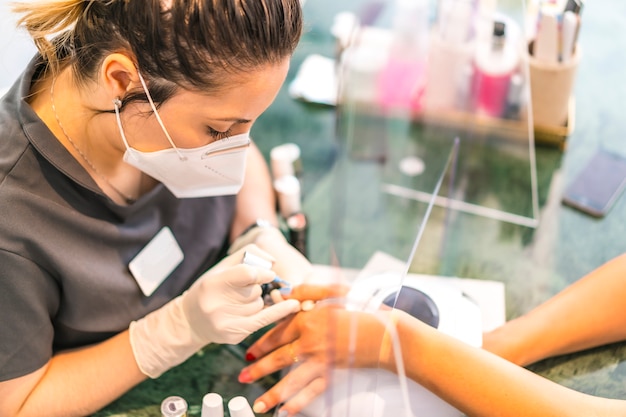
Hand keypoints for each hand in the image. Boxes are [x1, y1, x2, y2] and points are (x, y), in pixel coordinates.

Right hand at [129, 245, 300, 377]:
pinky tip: (293, 305)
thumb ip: (247, 255)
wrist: (191, 321)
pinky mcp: (234, 335)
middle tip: (241, 292)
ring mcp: (225, 322)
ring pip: (259, 305)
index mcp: (211, 283)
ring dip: (256, 301)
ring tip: (238, 303)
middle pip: (255, 291)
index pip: (247, 274)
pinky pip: (264, 320)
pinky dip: (279, 312)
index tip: (269, 274)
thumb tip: (273, 261)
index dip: (262, 273)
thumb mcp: (221, 267)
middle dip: (255, 289)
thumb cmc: (210, 289)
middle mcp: (216, 305)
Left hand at [238, 303, 391, 415]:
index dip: (262, 343)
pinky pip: (312, 391)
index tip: (249, 351)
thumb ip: (305, 290)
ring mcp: (321, 359)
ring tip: (258, 404)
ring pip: (291, 379)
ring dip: (273, 393)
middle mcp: (311, 340)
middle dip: (259, 368)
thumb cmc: (360, 309)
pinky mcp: (332, 372)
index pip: (278, 332)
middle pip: (279, 357)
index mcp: (309, 319)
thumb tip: (282, 295)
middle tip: (243, 377)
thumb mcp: (332, 292)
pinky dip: (298, 403)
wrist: (384, 332)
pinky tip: (286, 412)